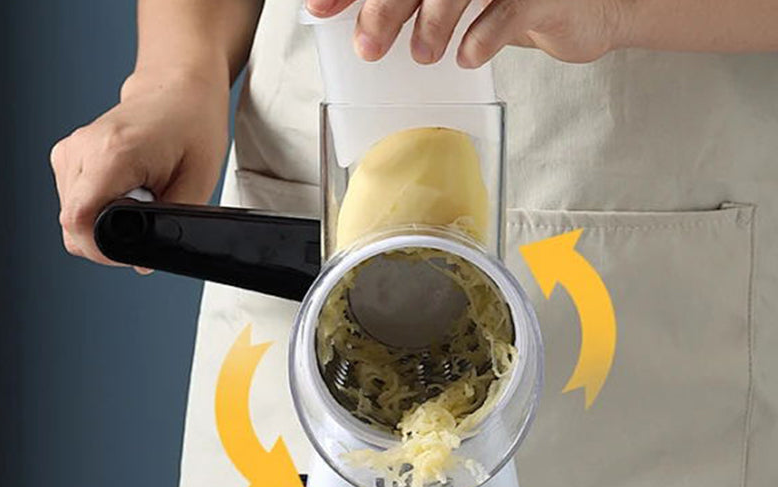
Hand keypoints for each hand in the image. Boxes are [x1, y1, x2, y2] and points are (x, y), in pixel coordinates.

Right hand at [50, 68, 229, 267]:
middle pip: (72, 225)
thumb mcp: (197, 184)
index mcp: (111, 154)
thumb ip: (170, 226)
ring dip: (107, 224)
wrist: (178, 91)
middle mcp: (81, 150)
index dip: (102, 250)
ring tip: (142, 199)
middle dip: (110, 241)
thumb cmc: (192, 128)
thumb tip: (140, 262)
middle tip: (148, 220)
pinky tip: (128, 194)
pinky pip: (76, 205)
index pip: (79, 220)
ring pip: (72, 218)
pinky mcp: (68, 158)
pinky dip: (101, 211)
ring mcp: (69, 153)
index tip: (131, 252)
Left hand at [306, 0, 626, 66]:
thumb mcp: (463, 1)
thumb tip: (363, 25)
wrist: (588, 9)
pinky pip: (507, 12)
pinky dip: (482, 37)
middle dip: (384, 7)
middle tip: (368, 47)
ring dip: (432, 22)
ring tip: (421, 56)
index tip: (320, 9)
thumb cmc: (518, 4)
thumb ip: (419, 4)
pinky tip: (467, 57)